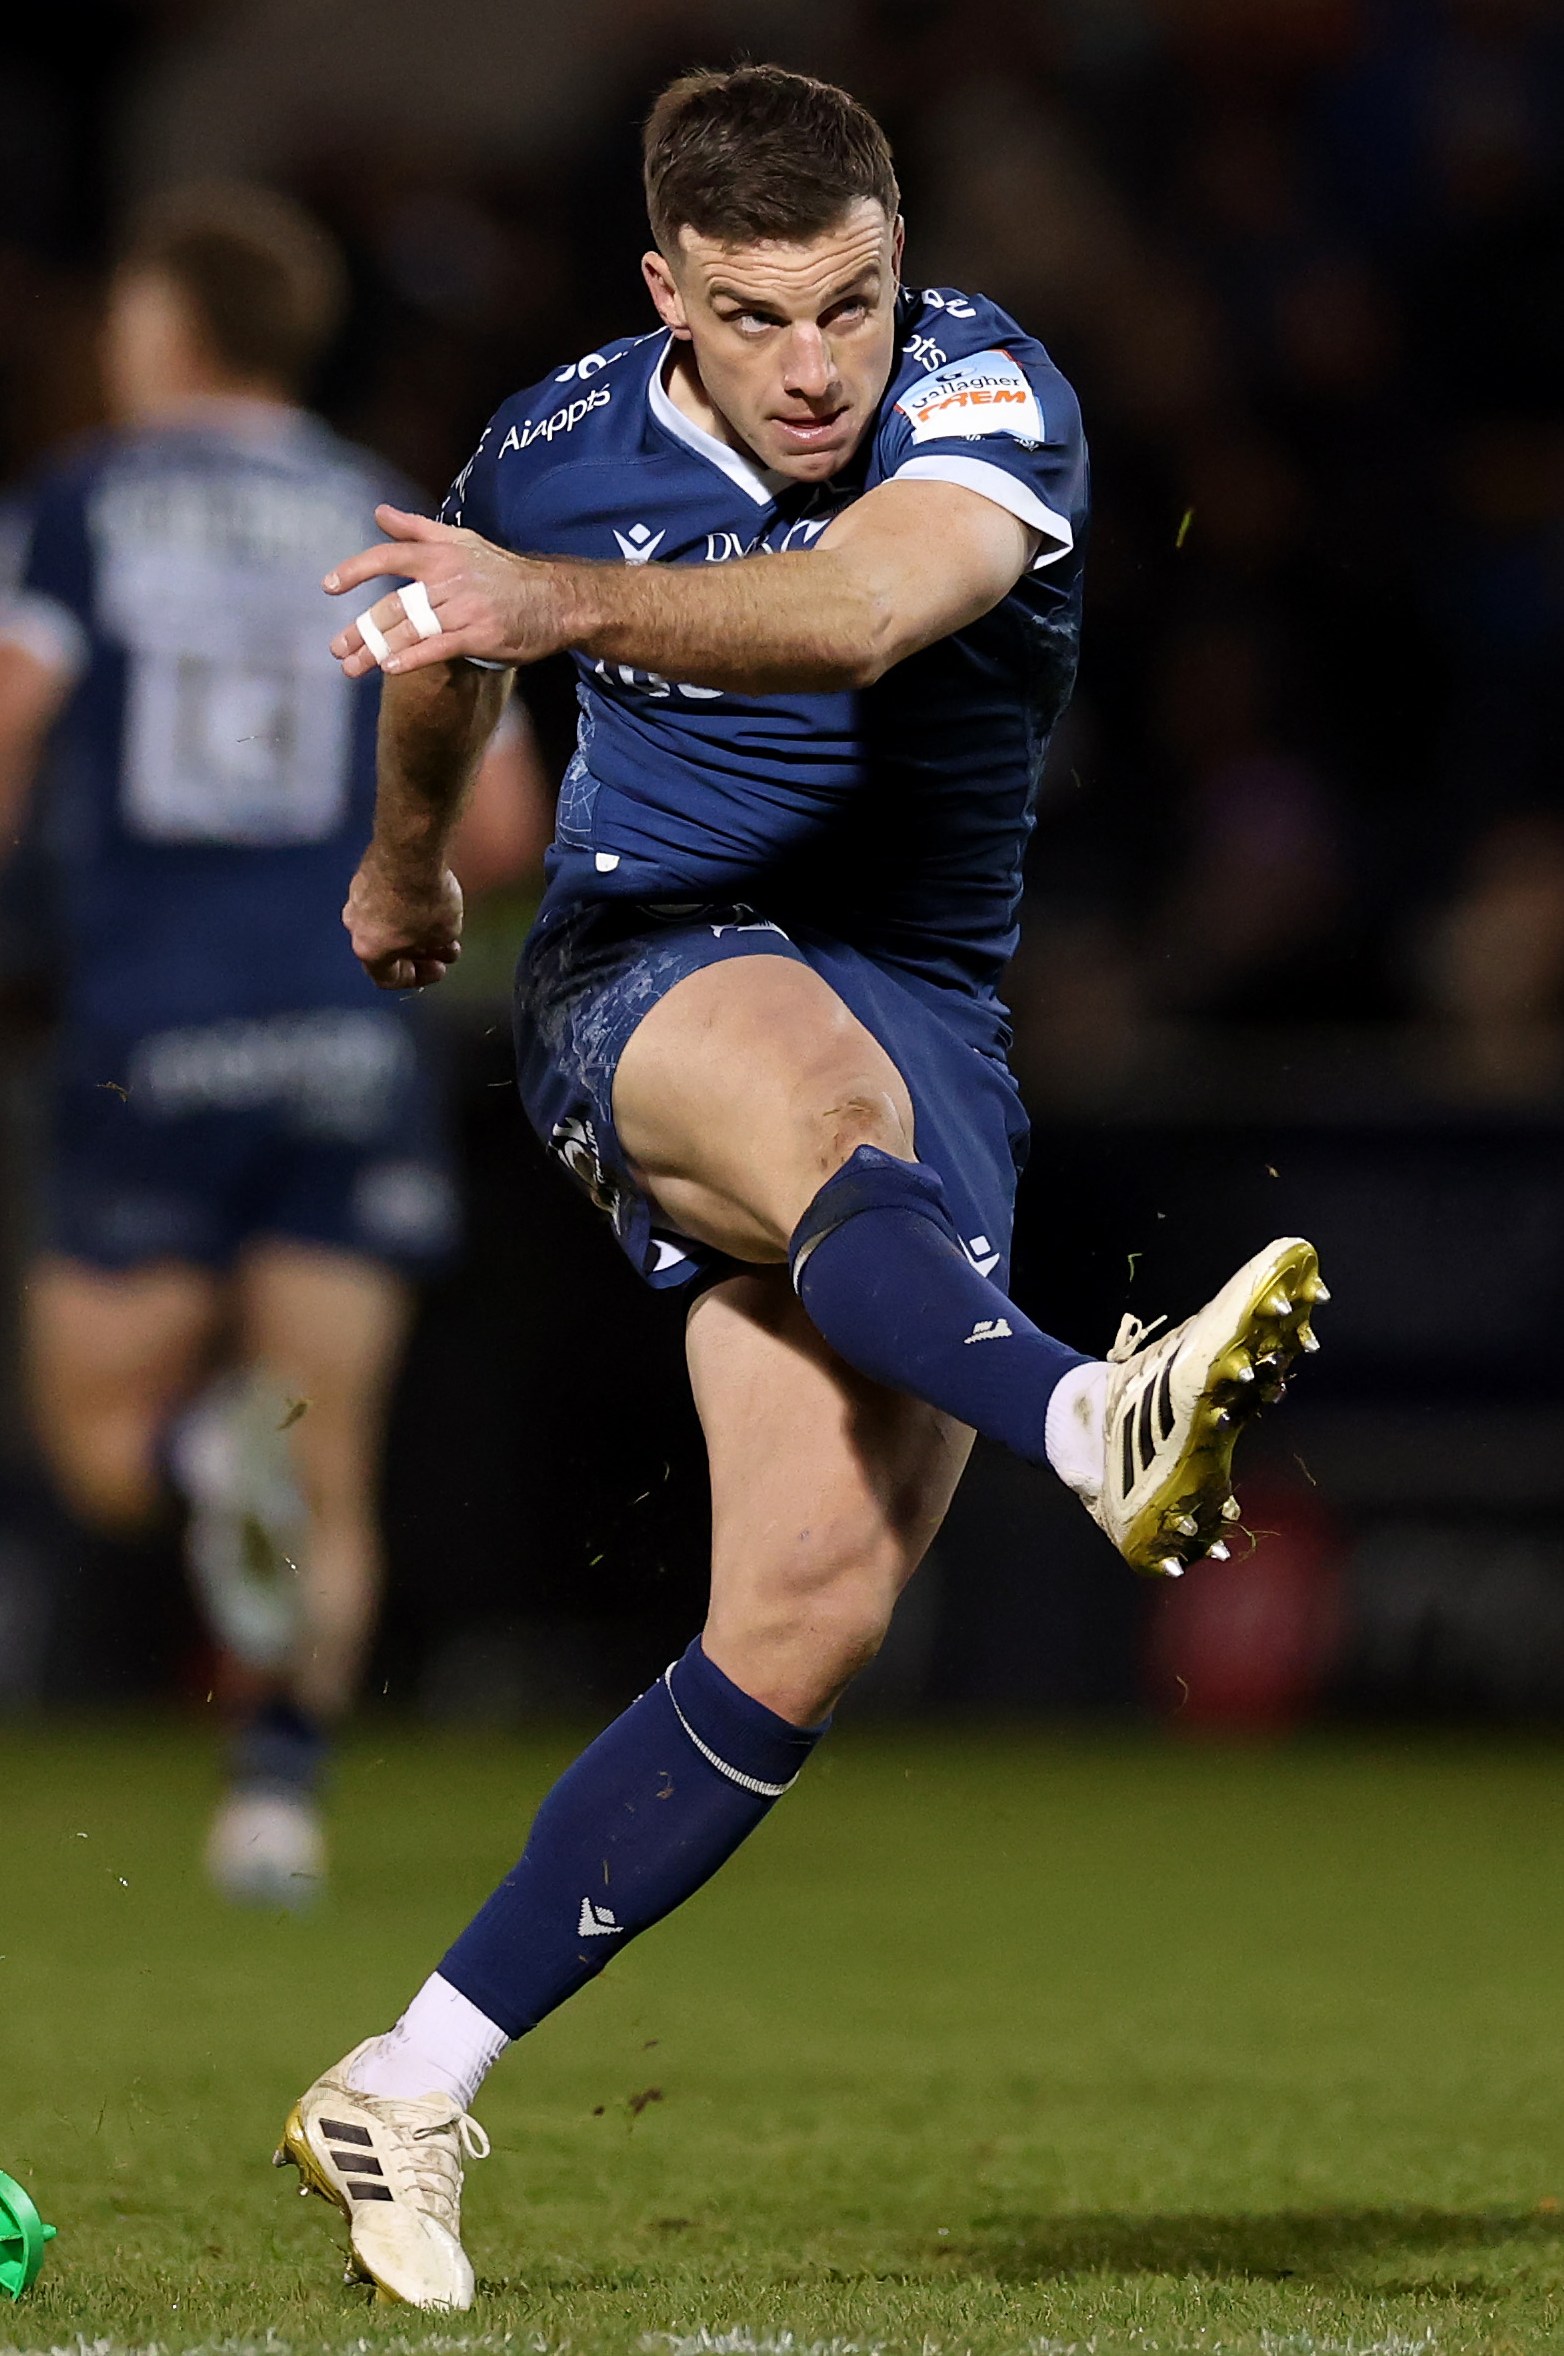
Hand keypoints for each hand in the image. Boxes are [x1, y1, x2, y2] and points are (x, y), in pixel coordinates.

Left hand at [324, 507, 571, 678]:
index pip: (389, 558)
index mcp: (440, 555)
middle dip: (361, 629)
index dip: (356, 570)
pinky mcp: (480, 635)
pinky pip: (439, 647)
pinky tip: (391, 669)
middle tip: (337, 649)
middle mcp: (448, 579)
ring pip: (411, 630)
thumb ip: (417, 530)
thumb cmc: (504, 573)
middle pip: (393, 605)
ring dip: (376, 650)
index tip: (328, 586)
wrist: (555, 598)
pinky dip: (413, 658)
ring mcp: (464, 608)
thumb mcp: (462, 542)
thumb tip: (379, 513)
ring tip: (352, 667)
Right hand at [343, 851, 463, 988]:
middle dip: (419, 951)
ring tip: (442, 920)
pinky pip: (385, 896)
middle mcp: (355, 925)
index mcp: (369, 950)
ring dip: (412, 926)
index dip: (417, 978)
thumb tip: (440, 943)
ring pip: (385, 921)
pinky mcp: (365, 871)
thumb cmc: (425, 898)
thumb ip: (440, 946)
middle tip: (444, 947)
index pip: (388, 978)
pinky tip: (429, 894)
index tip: (439, 968)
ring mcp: (356, 896)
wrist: (410, 849)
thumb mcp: (445, 933)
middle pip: (387, 949)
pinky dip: (404, 902)